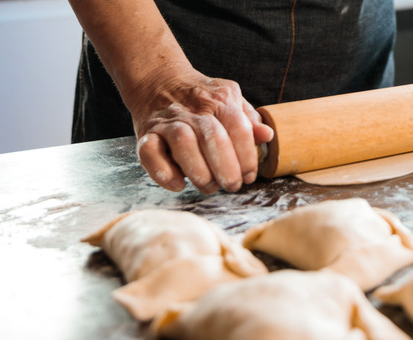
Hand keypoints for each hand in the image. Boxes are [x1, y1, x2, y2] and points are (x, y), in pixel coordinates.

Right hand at [131, 69, 273, 193]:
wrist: (158, 81)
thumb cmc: (201, 99)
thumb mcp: (230, 100)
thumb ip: (248, 119)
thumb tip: (267, 135)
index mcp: (220, 101)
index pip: (239, 128)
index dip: (247, 156)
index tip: (249, 175)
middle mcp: (193, 110)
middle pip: (212, 137)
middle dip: (226, 168)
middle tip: (232, 185)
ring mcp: (168, 122)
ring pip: (183, 144)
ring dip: (199, 171)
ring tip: (209, 186)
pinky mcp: (146, 134)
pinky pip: (150, 153)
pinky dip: (163, 172)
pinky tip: (178, 184)